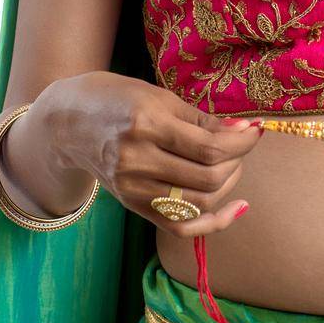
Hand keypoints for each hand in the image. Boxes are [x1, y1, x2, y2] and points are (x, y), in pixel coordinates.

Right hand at [31, 71, 264, 237]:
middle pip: (208, 177)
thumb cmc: (117, 99)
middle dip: (237, 161)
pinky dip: (213, 222)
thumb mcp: (159, 97)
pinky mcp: (133, 205)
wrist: (68, 122)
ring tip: (231, 163)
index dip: (243, 142)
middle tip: (242, 143)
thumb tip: (245, 129)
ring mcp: (133, 188)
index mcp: (146, 124)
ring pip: (199, 202)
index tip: (256, 130)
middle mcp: (137, 160)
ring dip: (229, 184)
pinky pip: (180, 225)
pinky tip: (236, 207)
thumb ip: (202, 119)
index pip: (210, 147)